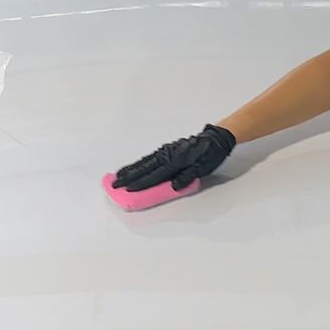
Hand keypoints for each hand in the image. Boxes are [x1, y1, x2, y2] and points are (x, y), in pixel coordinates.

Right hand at [113, 125, 236, 190]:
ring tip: (118, 176)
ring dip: (130, 169)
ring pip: (144, 162)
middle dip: (128, 177)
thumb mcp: (203, 168)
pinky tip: (133, 167)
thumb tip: (173, 186)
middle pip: (144, 168)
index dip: (141, 184)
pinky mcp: (167, 150)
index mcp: (176, 161)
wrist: (214, 139)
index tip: (127, 190)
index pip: (155, 175)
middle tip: (114, 184)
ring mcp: (166, 152)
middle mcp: (167, 155)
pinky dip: (139, 163)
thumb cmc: (210, 155)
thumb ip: (187, 177)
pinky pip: (149, 158)